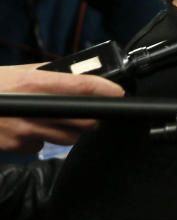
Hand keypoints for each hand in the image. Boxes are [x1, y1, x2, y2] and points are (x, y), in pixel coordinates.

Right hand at [0, 64, 123, 152]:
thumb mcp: (16, 72)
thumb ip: (45, 73)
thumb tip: (75, 72)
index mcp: (33, 83)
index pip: (79, 86)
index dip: (104, 90)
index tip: (118, 92)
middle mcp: (32, 108)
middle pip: (82, 120)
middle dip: (91, 117)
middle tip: (91, 111)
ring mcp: (24, 131)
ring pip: (66, 137)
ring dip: (70, 130)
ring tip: (56, 118)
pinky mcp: (16, 147)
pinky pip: (41, 146)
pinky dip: (42, 139)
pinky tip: (29, 128)